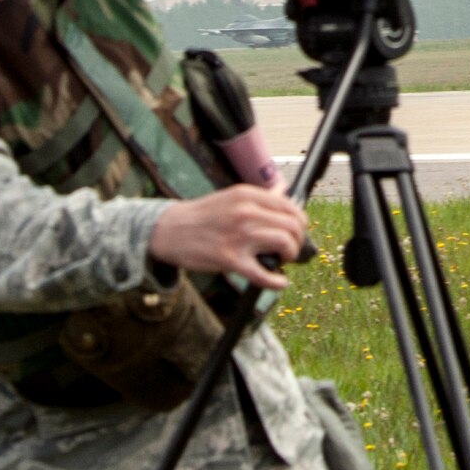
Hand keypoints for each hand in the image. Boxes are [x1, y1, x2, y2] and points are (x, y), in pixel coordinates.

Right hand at [148, 186, 307, 290]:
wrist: (169, 230)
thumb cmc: (203, 215)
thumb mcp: (231, 196)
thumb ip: (259, 196)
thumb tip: (284, 188)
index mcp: (248, 195)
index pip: (290, 206)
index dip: (300, 221)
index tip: (296, 231)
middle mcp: (246, 212)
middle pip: (292, 225)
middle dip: (298, 240)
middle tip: (290, 248)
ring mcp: (238, 236)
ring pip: (284, 244)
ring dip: (290, 255)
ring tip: (282, 260)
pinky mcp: (229, 259)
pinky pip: (262, 274)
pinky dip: (276, 281)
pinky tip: (280, 282)